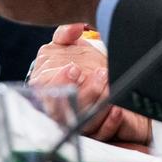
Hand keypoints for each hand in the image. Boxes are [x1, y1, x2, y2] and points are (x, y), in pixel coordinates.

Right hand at [29, 23, 151, 142]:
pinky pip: (100, 134)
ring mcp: (74, 122)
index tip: (74, 68)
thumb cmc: (74, 65)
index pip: (46, 89)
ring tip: (110, 83)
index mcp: (45, 87)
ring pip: (83, 121)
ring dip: (98, 101)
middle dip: (84, 91)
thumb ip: (64, 36)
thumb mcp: (65, 48)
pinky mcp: (93, 133)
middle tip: (100, 74)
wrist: (94, 84)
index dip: (60, 80)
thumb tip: (75, 27)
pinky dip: (110, 122)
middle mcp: (57, 109)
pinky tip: (117, 110)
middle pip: (65, 108)